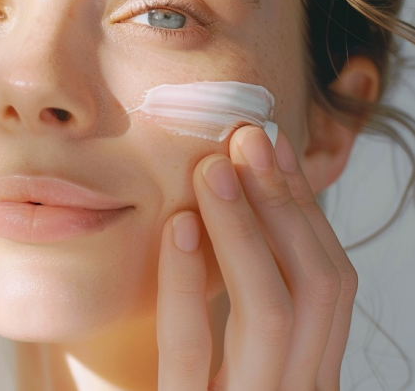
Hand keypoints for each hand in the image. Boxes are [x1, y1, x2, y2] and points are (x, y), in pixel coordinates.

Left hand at [157, 125, 357, 389]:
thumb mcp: (214, 363)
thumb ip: (227, 311)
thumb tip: (219, 211)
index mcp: (303, 376)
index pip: (325, 285)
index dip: (302, 211)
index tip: (270, 148)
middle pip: (318, 290)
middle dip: (286, 206)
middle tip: (250, 137)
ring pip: (274, 313)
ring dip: (247, 229)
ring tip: (214, 167)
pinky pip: (192, 350)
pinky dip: (189, 282)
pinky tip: (177, 226)